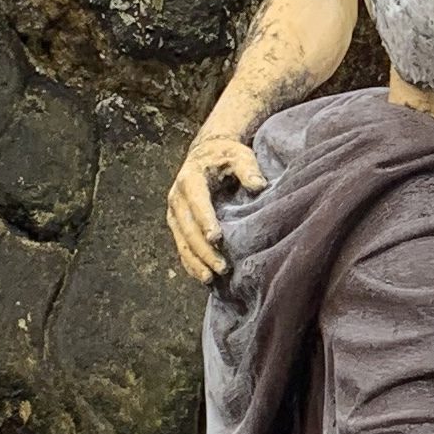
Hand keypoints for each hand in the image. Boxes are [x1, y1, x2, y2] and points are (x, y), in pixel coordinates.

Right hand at [168, 130, 262, 280]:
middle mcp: (177, 198)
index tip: (217, 239)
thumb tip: (258, 185)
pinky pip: (181, 247)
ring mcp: (175, 214)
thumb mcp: (239, 155)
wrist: (206, 155)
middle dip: (203, 250)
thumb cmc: (225, 156)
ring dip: (195, 262)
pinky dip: (190, 264)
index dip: (205, 220)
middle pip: (188, 229)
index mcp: (190, 180)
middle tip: (222, 267)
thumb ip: (248, 168)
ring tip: (211, 278)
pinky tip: (203, 277)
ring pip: (182, 242)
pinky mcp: (178, 225)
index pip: (197, 203)